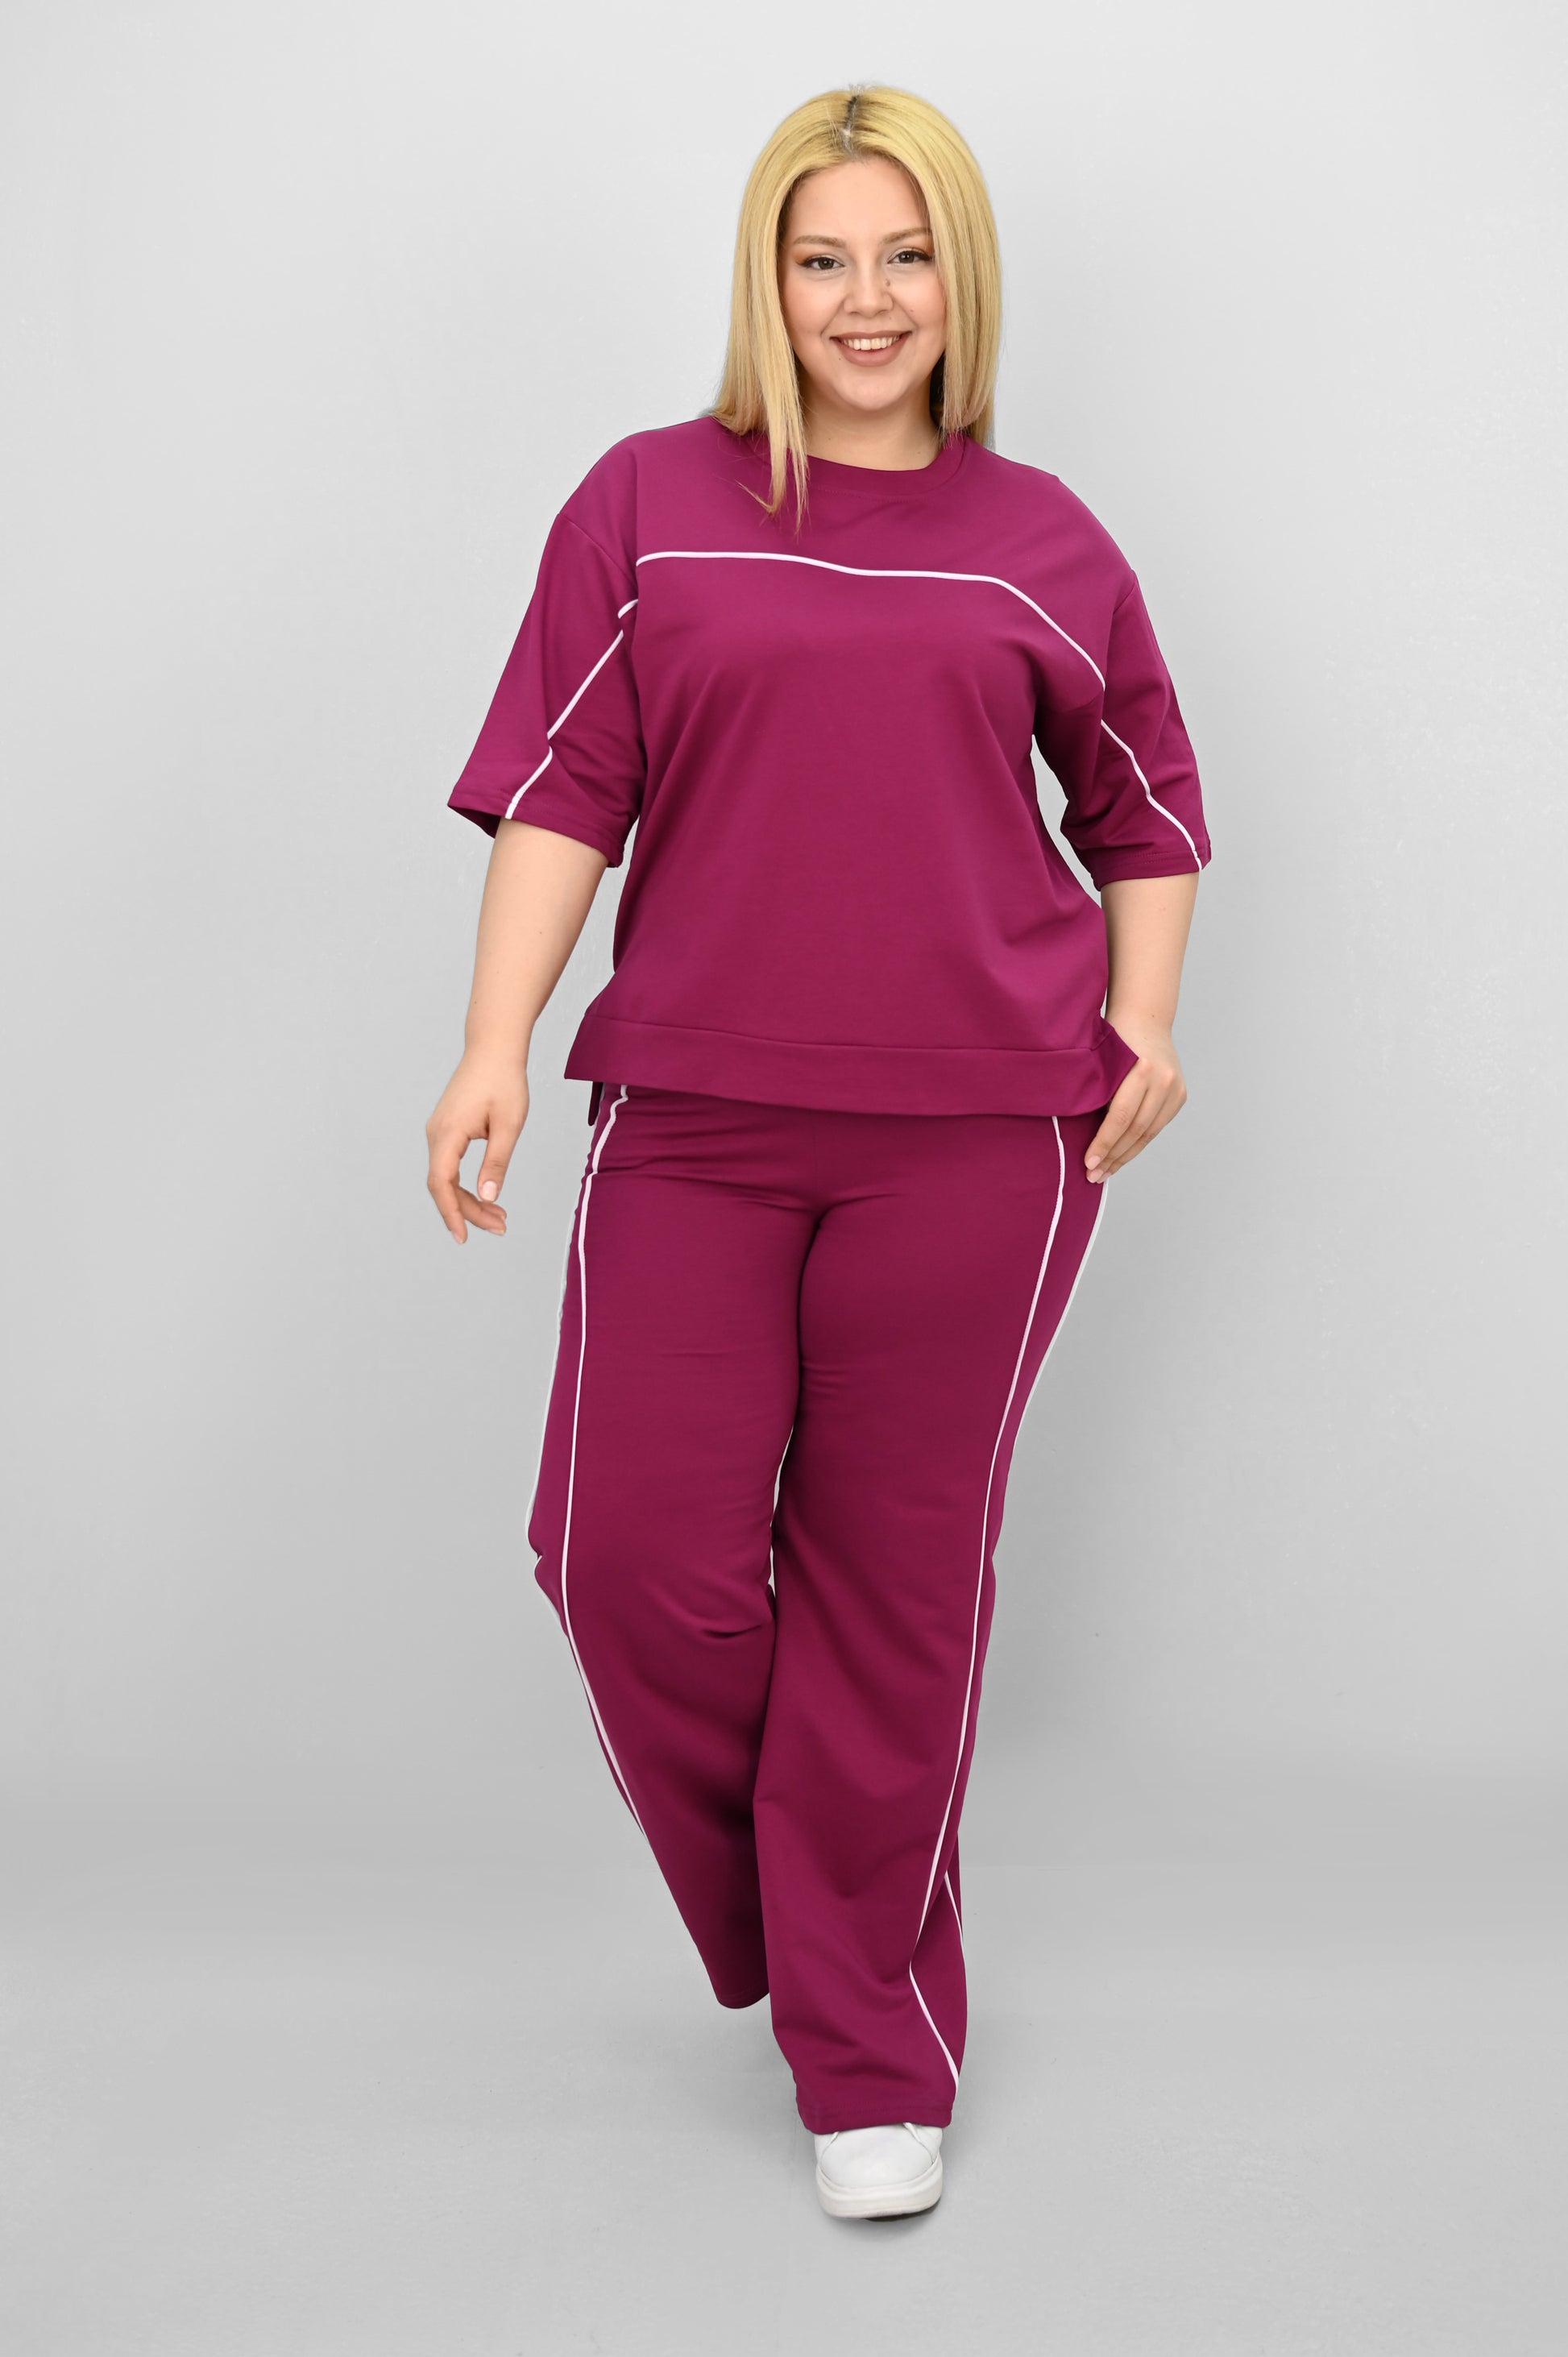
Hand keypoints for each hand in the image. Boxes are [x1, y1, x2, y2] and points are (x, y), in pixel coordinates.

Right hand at [425, 1052, 528, 1241]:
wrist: (494, 1048)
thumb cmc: (504, 1081)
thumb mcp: (508, 1125)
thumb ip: (496, 1163)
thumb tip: (487, 1196)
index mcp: (448, 1133)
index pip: (442, 1183)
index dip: (452, 1213)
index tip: (464, 1237)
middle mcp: (436, 1133)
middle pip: (443, 1185)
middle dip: (469, 1211)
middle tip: (500, 1226)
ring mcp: (438, 1131)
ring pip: (446, 1176)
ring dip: (468, 1199)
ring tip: (498, 1216)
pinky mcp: (446, 1128)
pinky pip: (449, 1164)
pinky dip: (466, 1183)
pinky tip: (486, 1194)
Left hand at [1084, 1015, 1186, 1181]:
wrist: (1145, 1020)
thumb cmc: (1113, 1040)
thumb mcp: (1101, 1062)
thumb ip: (1097, 1093)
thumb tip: (1079, 1136)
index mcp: (1142, 1069)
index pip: (1120, 1117)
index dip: (1104, 1143)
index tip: (1088, 1163)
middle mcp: (1163, 1080)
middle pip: (1136, 1129)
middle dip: (1113, 1156)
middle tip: (1093, 1176)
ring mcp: (1175, 1089)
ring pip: (1148, 1133)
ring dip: (1125, 1156)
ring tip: (1105, 1172)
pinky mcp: (1179, 1096)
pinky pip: (1156, 1127)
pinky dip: (1138, 1143)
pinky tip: (1121, 1155)